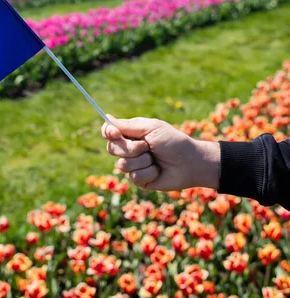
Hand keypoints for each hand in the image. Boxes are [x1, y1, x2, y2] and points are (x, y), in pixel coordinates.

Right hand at [102, 116, 220, 191]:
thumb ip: (128, 126)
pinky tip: (158, 170)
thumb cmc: (173, 141)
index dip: (108, 132)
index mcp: (132, 134)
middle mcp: (130, 149)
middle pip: (112, 148)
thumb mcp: (151, 128)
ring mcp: (134, 165)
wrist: (190, 162)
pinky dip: (148, 172)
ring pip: (122, 164)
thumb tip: (107, 117)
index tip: (114, 133)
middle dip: (130, 148)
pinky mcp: (140, 180)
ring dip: (141, 160)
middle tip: (147, 146)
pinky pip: (134, 177)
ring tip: (155, 158)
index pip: (109, 132)